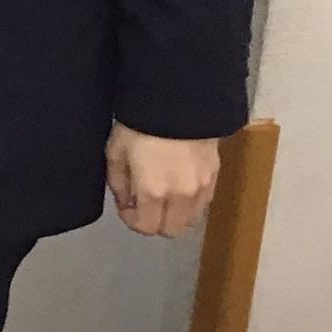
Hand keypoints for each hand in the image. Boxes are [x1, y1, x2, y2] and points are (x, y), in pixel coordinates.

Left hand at [106, 123, 219, 237]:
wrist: (178, 101)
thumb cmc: (140, 124)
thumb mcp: (116, 151)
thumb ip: (118, 183)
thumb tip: (126, 201)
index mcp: (153, 191)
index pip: (146, 227)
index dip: (132, 220)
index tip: (127, 207)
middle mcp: (181, 196)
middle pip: (171, 230)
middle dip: (155, 222)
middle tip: (144, 204)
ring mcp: (202, 188)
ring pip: (191, 220)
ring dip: (175, 215)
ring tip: (162, 195)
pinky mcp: (215, 176)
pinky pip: (204, 203)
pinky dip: (191, 203)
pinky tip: (179, 185)